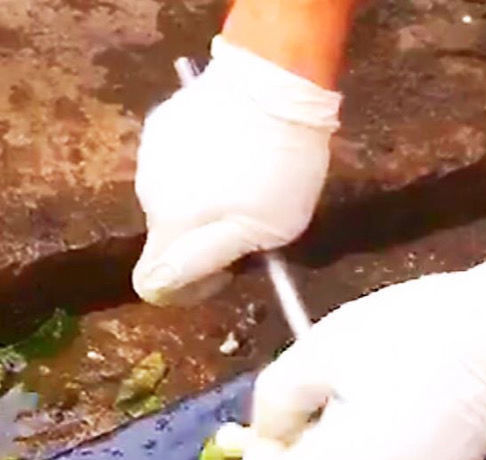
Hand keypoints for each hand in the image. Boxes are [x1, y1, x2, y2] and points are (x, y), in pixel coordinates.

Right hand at [133, 37, 340, 306]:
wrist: (273, 83)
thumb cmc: (278, 168)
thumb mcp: (262, 232)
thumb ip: (210, 260)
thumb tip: (169, 281)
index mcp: (171, 225)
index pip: (153, 281)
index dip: (188, 289)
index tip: (225, 274)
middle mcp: (148, 192)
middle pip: (168, 239)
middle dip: (203, 243)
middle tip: (249, 225)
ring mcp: (152, 155)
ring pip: (172, 202)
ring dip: (202, 206)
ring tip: (246, 185)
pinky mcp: (162, 125)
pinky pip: (176, 167)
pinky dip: (198, 172)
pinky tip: (234, 155)